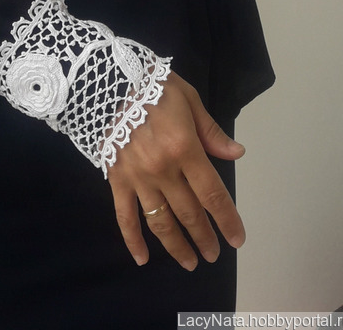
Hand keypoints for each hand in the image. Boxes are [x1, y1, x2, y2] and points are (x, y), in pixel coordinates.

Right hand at [108, 72, 245, 269]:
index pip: (212, 193)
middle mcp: (163, 170)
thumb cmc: (152, 86)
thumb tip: (236, 154)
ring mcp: (138, 178)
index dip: (227, 219)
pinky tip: (142, 259)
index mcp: (185, 148)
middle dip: (204, 237)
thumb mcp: (188, 99)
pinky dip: (133, 240)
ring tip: (190, 262)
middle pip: (189, 213)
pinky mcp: (117, 179)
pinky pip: (124, 216)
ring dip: (177, 246)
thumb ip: (211, 131)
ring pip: (160, 221)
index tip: (237, 239)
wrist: (106, 81)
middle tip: (213, 253)